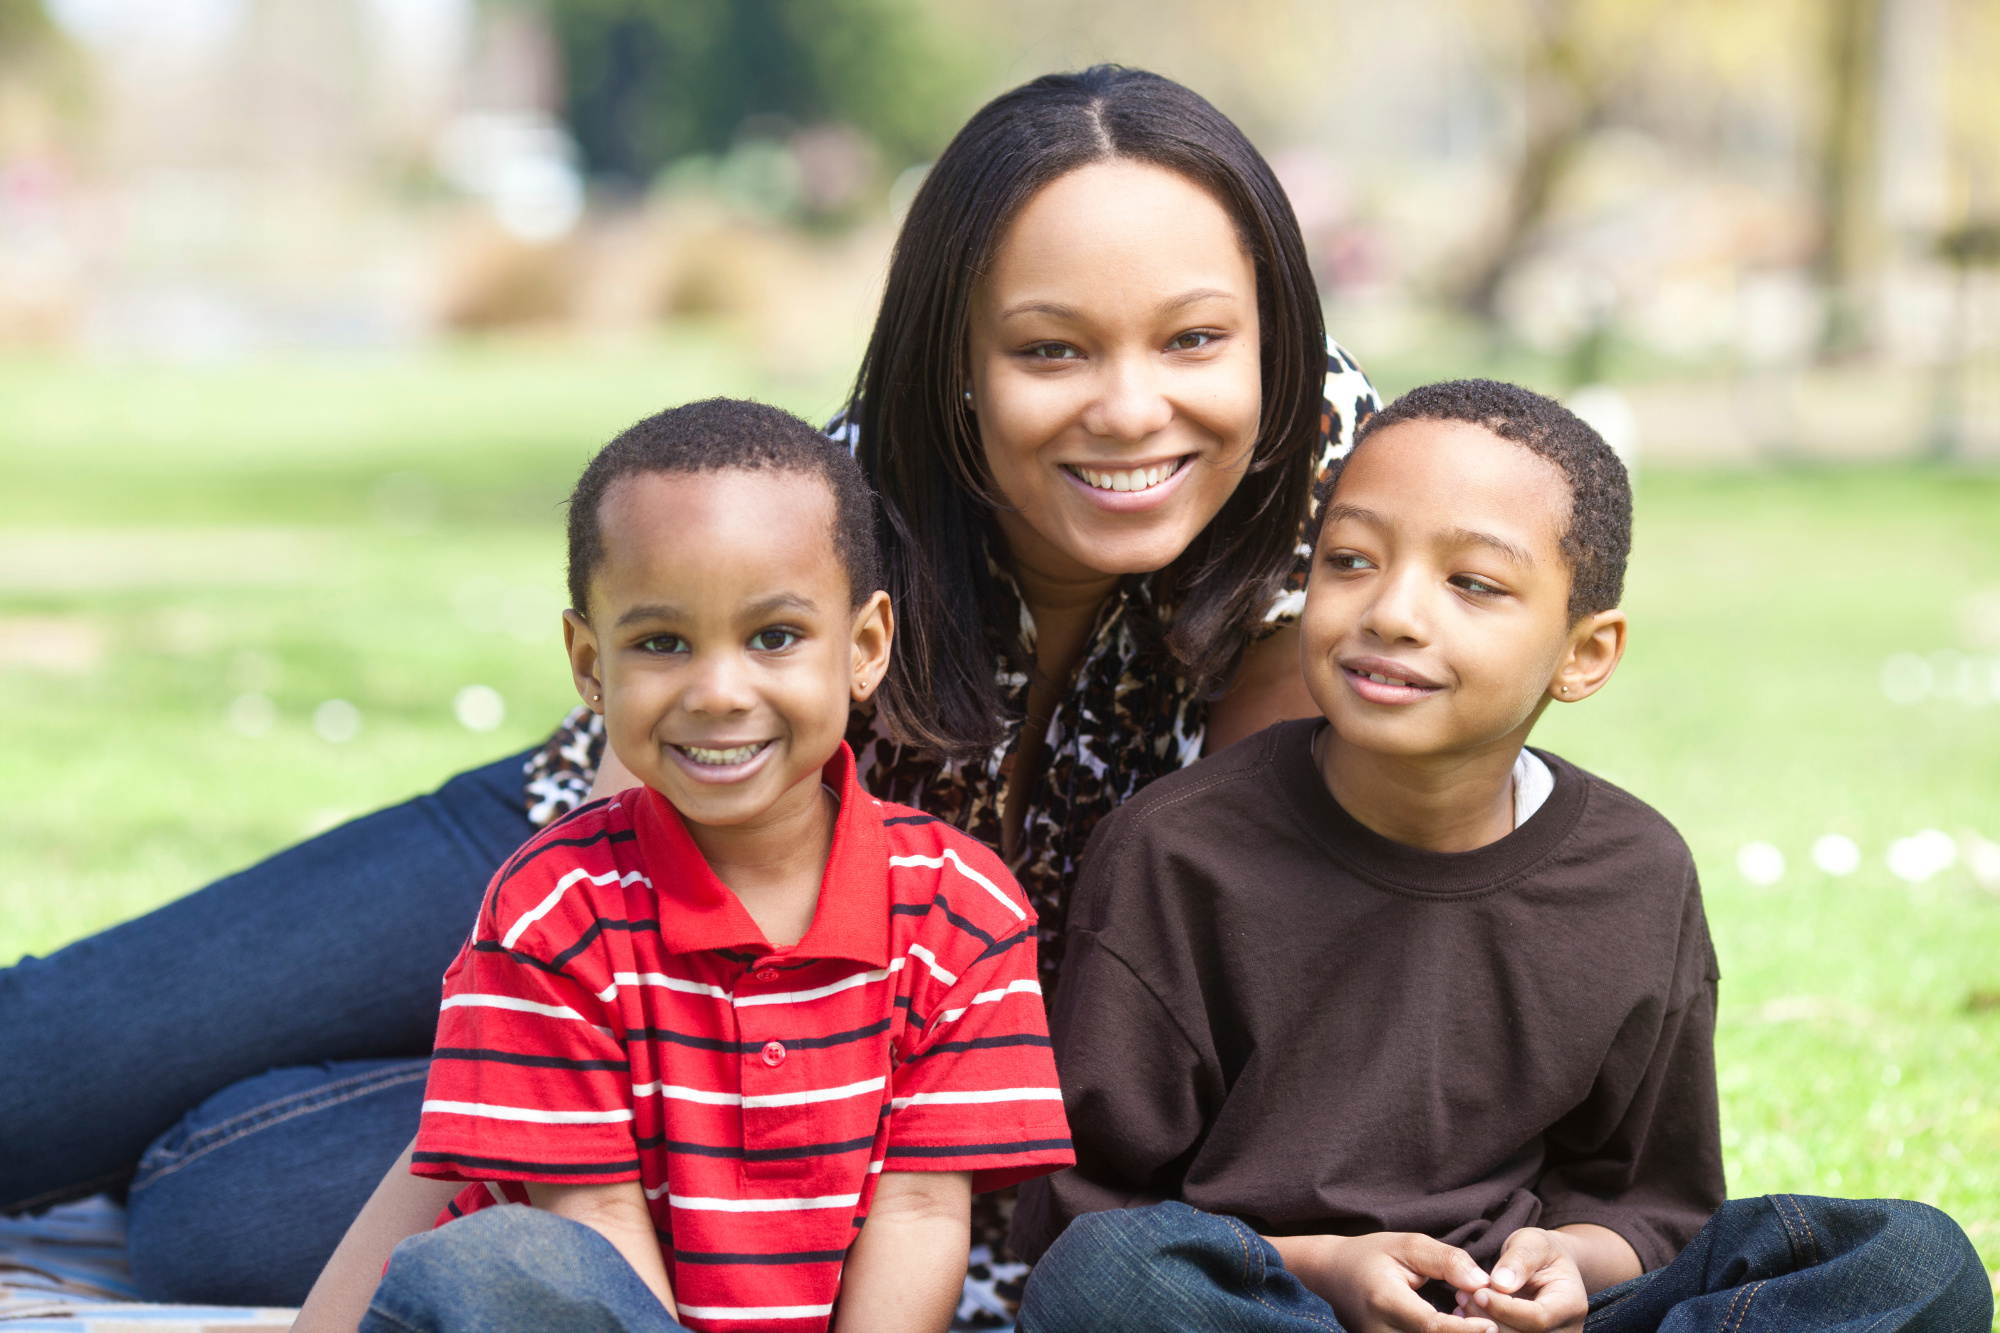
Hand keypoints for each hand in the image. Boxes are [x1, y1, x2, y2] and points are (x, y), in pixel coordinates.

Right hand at [1266, 1231, 1497, 1332]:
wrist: (1333, 1275)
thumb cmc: (1372, 1256)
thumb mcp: (1408, 1245)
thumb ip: (1446, 1261)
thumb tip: (1482, 1282)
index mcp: (1384, 1300)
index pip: (1430, 1326)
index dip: (1464, 1330)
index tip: (1491, 1324)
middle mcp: (1380, 1331)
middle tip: (1490, 1323)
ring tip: (1474, 1323)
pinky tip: (1456, 1328)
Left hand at [1454, 1228, 1586, 1332]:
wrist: (1546, 1266)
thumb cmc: (1540, 1252)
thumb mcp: (1533, 1243)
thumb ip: (1519, 1260)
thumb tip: (1500, 1283)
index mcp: (1572, 1304)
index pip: (1538, 1318)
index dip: (1505, 1308)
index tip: (1478, 1292)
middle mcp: (1566, 1331)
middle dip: (1489, 1318)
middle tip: (1462, 1295)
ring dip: (1482, 1325)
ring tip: (1463, 1301)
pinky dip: (1484, 1329)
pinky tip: (1467, 1313)